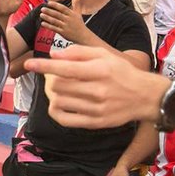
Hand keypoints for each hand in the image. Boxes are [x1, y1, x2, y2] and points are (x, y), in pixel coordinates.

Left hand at [25, 45, 166, 128]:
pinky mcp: (95, 123)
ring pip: (60, 101)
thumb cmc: (121, 73)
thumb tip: (53, 56)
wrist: (145, 97)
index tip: (29, 63)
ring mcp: (96, 109)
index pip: (65, 68)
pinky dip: (56, 111)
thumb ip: (78, 53)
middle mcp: (98, 90)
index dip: (44, 66)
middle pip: (59, 86)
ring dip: (54, 94)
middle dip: (51, 79)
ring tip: (60, 89)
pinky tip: (58, 104)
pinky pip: (65, 119)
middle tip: (53, 77)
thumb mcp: (104, 55)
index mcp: (99, 70)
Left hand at [40, 0, 90, 43]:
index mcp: (72, 14)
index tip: (49, 3)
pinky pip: (54, 28)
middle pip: (57, 14)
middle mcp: (68, 20)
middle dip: (49, 11)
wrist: (83, 36)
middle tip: (42, 9)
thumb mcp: (78, 13)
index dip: (55, 5)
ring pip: (54, 21)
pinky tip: (43, 23)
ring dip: (47, 18)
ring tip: (41, 15)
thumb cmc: (79, 24)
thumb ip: (77, 4)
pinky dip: (48, 26)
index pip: (62, 8)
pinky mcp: (63, 32)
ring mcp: (65, 26)